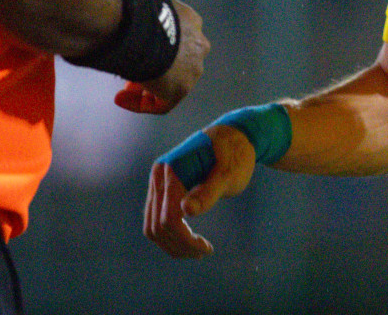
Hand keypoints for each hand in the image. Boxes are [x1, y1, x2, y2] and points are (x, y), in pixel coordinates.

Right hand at [115, 0, 208, 113]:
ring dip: (148, 87)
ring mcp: (193, 70)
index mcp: (192, 23)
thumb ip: (142, 14)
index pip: (179, 38)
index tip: (139, 49)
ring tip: (124, 90)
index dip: (158, 47)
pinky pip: (161, 102)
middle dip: (155, 68)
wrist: (148, 31)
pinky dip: (141, 103)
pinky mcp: (180, 90)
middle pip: (177, 63)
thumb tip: (124, 14)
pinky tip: (122, 100)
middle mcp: (198, 46)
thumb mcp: (146, 6)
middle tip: (132, 73)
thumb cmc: (141, 14)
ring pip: (170, 83)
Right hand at [144, 124, 256, 257]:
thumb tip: (186, 211)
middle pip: (156, 226)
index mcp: (172, 171)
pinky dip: (170, 234)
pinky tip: (191, 239)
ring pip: (152, 225)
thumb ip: (209, 191)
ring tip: (198, 250)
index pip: (169, 218)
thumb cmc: (235, 154)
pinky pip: (157, 218)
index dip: (186, 240)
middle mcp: (159, 175)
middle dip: (179, 246)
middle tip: (204, 252)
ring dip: (172, 244)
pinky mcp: (162, 188)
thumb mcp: (229, 174)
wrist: (234, 135)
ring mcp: (158, 181)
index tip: (207, 249)